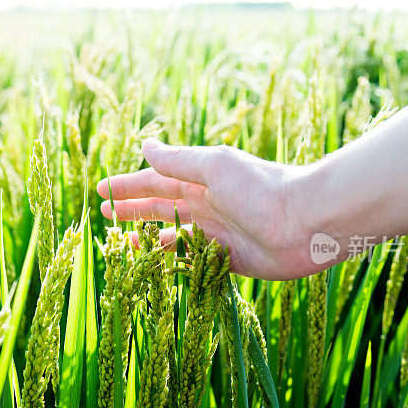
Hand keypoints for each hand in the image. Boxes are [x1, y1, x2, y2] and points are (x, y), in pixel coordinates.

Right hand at [96, 138, 318, 279]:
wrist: (306, 223)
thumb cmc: (261, 188)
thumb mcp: (214, 166)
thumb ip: (179, 160)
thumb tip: (145, 145)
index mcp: (202, 180)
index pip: (156, 181)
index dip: (128, 186)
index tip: (101, 190)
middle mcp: (207, 204)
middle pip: (161, 207)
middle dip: (133, 209)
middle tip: (105, 214)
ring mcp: (217, 233)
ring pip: (173, 234)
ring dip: (147, 236)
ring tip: (123, 240)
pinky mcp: (229, 260)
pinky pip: (193, 260)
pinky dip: (173, 260)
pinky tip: (156, 262)